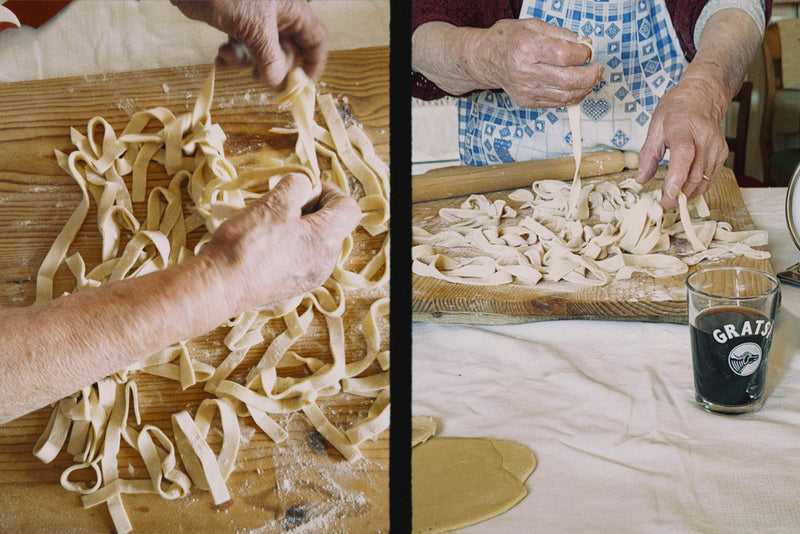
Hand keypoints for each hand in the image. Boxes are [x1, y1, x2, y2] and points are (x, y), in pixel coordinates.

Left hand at [171, 0, 327, 86]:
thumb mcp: (254, 28)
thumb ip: (271, 60)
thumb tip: (280, 86)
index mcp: (292, 10)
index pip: (316, 39)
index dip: (314, 64)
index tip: (302, 86)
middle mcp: (278, 16)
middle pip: (288, 53)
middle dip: (273, 69)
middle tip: (259, 81)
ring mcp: (256, 21)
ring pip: (263, 55)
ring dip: (246, 64)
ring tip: (229, 59)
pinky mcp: (236, 24)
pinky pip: (243, 50)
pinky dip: (232, 57)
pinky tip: (220, 56)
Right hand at [196, 173, 360, 311]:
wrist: (220, 287)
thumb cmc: (248, 244)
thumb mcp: (274, 202)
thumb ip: (296, 186)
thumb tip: (303, 184)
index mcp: (327, 240)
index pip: (349, 208)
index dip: (330, 191)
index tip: (306, 188)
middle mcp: (325, 264)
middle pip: (332, 228)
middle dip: (312, 210)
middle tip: (284, 203)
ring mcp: (309, 280)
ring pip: (314, 246)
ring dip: (298, 229)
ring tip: (270, 224)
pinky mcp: (291, 290)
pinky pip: (298, 263)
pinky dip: (288, 249)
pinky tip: (263, 246)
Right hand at [473, 18, 603, 107]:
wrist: (486, 59)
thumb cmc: (510, 39)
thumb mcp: (534, 25)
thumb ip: (561, 34)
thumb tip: (585, 45)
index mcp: (526, 48)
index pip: (564, 55)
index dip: (582, 54)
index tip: (587, 51)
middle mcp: (524, 72)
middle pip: (568, 80)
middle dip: (590, 76)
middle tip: (598, 69)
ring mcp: (525, 90)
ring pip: (565, 95)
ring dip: (584, 88)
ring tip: (590, 78)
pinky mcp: (526, 101)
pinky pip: (556, 103)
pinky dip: (571, 96)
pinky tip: (576, 87)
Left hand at [636, 77, 728, 209]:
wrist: (703, 96)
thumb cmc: (676, 109)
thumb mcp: (655, 126)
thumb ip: (648, 155)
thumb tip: (642, 179)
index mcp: (683, 127)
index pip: (684, 154)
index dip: (677, 177)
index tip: (668, 194)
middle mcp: (704, 137)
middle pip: (695, 173)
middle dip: (678, 194)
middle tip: (663, 204)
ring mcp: (716, 146)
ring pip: (704, 179)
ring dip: (688, 194)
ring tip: (672, 200)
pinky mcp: (722, 153)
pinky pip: (710, 177)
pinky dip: (698, 188)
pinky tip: (685, 191)